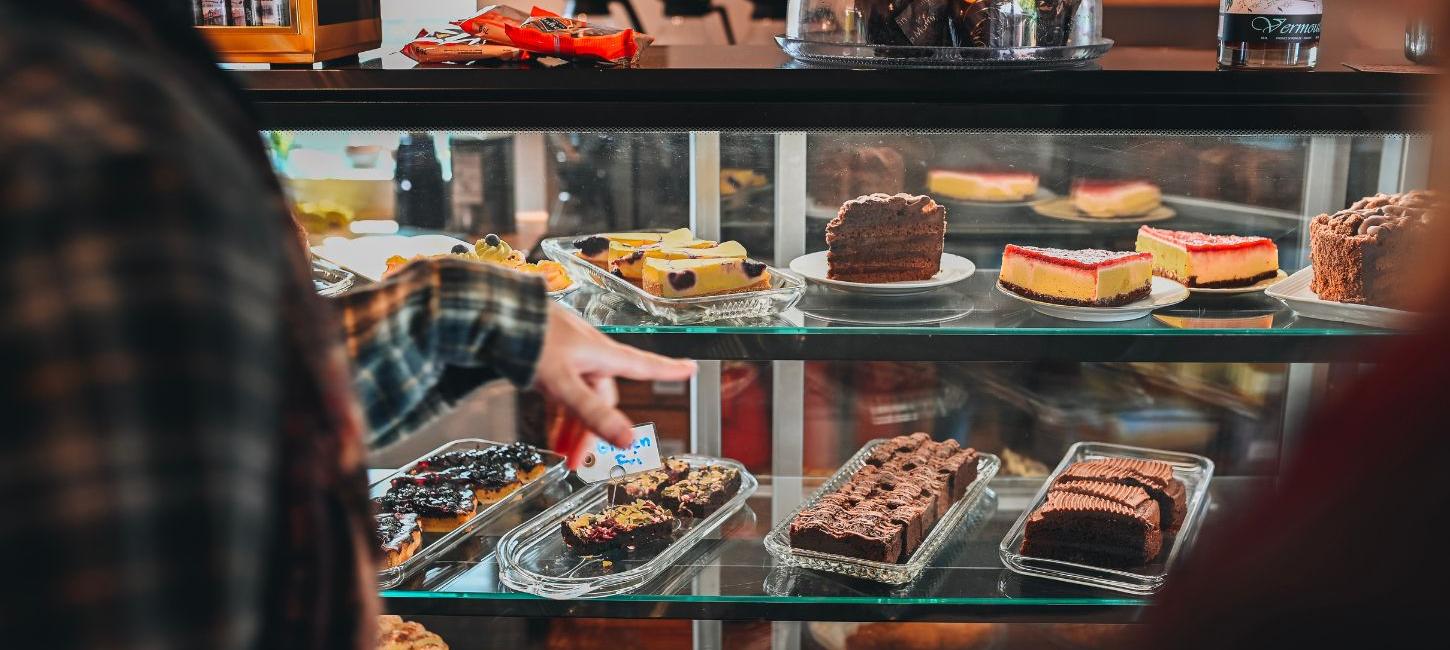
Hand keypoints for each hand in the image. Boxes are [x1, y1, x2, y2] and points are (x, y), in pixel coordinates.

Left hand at [533, 303, 695, 446]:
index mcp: (603, 356)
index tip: (690, 369)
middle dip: (593, 432)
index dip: (668, 370)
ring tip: (561, 456)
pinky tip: (551, 432)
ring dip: (573, 428)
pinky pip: (563, 393)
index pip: (645, 366)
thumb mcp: (565, 383)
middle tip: (580, 462)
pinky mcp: (550, 361)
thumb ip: (593, 413)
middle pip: (603, 398)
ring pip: (580, 398)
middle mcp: (591, 356)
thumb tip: (627, 440)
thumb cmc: (533, 340)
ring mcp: (570, 358)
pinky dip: (559, 414)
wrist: (495, 315)